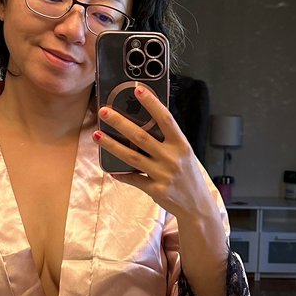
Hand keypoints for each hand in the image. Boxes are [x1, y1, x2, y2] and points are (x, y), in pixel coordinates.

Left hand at [96, 86, 217, 222]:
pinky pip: (133, 179)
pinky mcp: (155, 190)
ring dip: (112, 145)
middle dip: (120, 122)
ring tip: (97, 135)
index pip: (165, 119)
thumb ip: (169, 141)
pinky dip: (120, 173)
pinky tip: (109, 168)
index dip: (151, 103)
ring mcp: (163, 175)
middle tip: (104, 112)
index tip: (138, 89)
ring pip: (132, 157)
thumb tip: (146, 123)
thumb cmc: (190, 176)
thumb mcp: (185, 154)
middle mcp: (172, 158)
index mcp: (181, 145)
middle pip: (141, 136)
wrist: (197, 206)